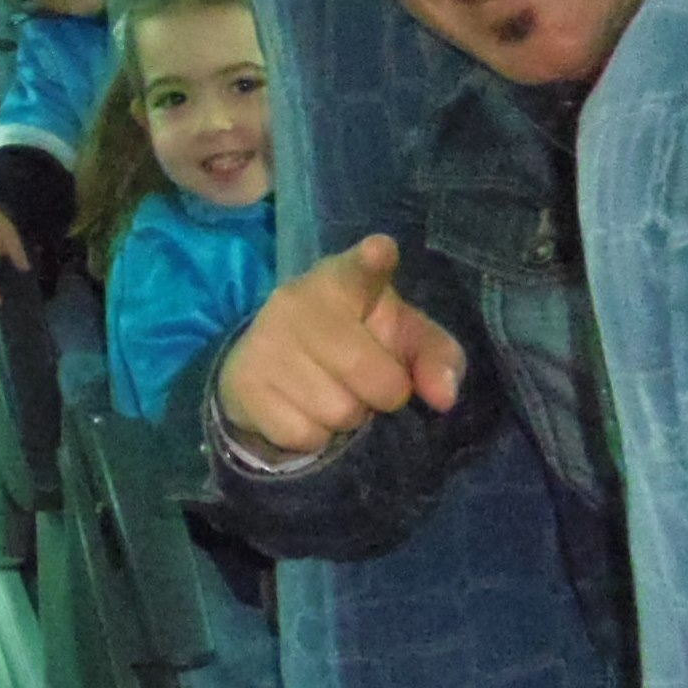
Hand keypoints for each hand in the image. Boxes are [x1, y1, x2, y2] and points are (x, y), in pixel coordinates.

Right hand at [217, 234, 465, 458]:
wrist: (267, 368)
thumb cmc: (353, 345)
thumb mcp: (400, 341)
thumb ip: (437, 357)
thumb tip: (443, 396)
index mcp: (343, 281)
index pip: (358, 270)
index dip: (371, 262)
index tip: (380, 252)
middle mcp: (298, 302)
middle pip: (374, 376)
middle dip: (384, 395)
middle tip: (368, 385)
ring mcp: (266, 342)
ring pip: (339, 412)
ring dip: (347, 418)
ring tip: (332, 394)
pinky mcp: (244, 383)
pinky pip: (305, 435)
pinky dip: (315, 436)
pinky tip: (302, 410)